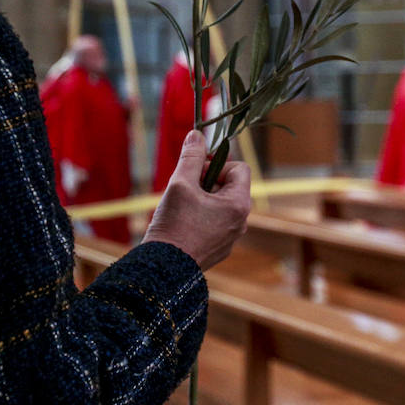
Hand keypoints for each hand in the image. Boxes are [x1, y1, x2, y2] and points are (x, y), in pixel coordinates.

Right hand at [145, 130, 250, 269]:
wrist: (163, 270)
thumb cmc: (174, 225)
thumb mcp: (180, 184)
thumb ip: (191, 157)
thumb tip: (197, 134)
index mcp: (238, 204)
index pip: (239, 168)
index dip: (218, 164)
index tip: (196, 172)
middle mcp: (241, 222)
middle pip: (230, 186)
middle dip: (207, 182)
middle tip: (185, 188)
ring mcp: (231, 237)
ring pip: (221, 205)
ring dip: (203, 199)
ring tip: (181, 207)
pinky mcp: (219, 249)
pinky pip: (215, 223)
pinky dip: (201, 218)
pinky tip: (181, 224)